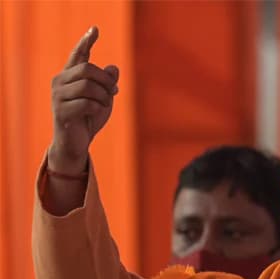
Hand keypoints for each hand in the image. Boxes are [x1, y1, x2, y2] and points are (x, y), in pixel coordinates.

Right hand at [49, 26, 118, 172]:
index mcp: (69, 76)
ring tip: (104, 104)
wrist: (76, 142)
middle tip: (114, 91)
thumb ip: (107, 83)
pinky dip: (98, 108)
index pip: (78, 54)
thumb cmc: (89, 119)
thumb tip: (113, 68)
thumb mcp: (104, 99)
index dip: (86, 41)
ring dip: (103, 96)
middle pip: (87, 69)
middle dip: (106, 80)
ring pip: (88, 86)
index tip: (96, 29)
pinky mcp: (61, 111)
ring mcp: (58, 96)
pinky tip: (96, 113)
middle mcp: (60, 82)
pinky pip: (87, 103)